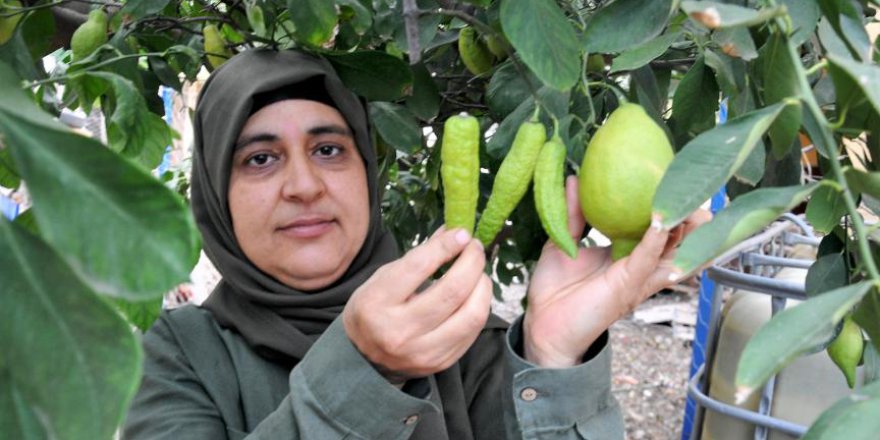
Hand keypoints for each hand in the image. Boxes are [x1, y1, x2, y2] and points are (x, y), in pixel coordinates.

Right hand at [342, 227, 492, 382]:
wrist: (364, 359)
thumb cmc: (373, 310)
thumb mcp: (383, 278)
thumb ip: (419, 256)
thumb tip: (454, 232)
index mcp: (377, 302)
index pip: (419, 267)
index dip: (447, 246)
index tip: (462, 234)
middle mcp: (399, 331)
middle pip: (452, 291)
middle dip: (472, 262)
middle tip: (475, 249)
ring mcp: (422, 352)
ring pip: (471, 315)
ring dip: (483, 286)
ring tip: (479, 273)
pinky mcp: (440, 362)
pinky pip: (473, 331)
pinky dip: (480, 307)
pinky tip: (475, 295)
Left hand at [523, 176, 710, 367]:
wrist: (543, 324)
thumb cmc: (555, 289)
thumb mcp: (564, 241)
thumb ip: (572, 212)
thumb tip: (574, 179)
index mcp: (626, 254)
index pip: (657, 227)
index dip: (670, 208)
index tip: (679, 181)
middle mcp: (639, 266)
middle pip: (677, 240)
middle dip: (693, 218)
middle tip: (700, 190)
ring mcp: (637, 277)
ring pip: (673, 252)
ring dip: (686, 229)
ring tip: (696, 204)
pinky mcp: (628, 286)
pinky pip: (647, 260)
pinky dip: (656, 241)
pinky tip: (661, 223)